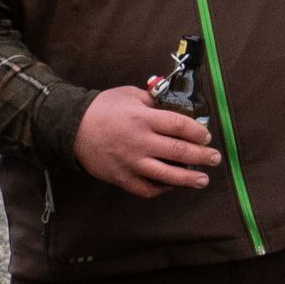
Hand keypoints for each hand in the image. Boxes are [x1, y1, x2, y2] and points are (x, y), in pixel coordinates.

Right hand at [75, 82, 218, 196]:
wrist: (70, 128)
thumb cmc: (101, 109)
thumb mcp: (129, 95)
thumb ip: (153, 101)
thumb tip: (174, 108)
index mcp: (143, 118)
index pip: (180, 126)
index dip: (198, 133)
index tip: (205, 137)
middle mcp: (140, 142)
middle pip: (180, 152)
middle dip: (203, 156)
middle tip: (215, 158)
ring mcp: (131, 162)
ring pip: (167, 175)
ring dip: (189, 179)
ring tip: (203, 180)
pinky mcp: (121, 177)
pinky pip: (147, 188)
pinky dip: (162, 189)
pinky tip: (171, 185)